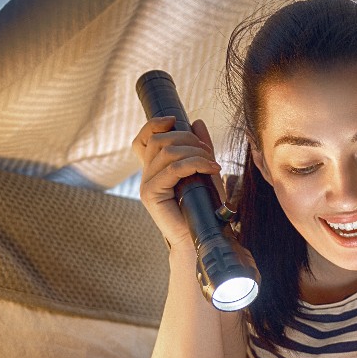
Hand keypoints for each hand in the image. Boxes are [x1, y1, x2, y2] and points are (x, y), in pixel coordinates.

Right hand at [131, 115, 223, 250]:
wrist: (203, 237)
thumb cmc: (205, 207)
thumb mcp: (205, 170)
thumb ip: (200, 148)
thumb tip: (196, 122)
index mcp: (156, 168)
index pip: (144, 139)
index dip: (154, 125)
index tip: (175, 120)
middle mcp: (147, 174)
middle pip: (159, 140)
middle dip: (188, 139)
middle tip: (209, 153)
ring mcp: (147, 184)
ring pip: (167, 152)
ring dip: (195, 152)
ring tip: (212, 163)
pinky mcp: (151, 194)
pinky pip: (173, 169)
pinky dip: (195, 164)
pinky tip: (212, 168)